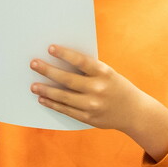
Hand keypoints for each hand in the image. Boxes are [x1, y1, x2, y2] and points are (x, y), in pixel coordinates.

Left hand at [31, 45, 167, 159]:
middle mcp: (98, 89)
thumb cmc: (116, 86)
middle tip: (33, 64)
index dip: (64, 54)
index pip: (81, 61)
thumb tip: (59, 62)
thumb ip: (88, 70)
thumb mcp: (107, 73)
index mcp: (104, 73)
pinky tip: (42, 99)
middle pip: (68, 80)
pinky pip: (66, 110)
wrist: (135, 112)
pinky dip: (53, 104)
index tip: (50, 48)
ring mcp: (93, 105)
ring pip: (64, 97)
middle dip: (48, 71)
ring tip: (33, 85)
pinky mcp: (89, 118)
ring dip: (46, 90)